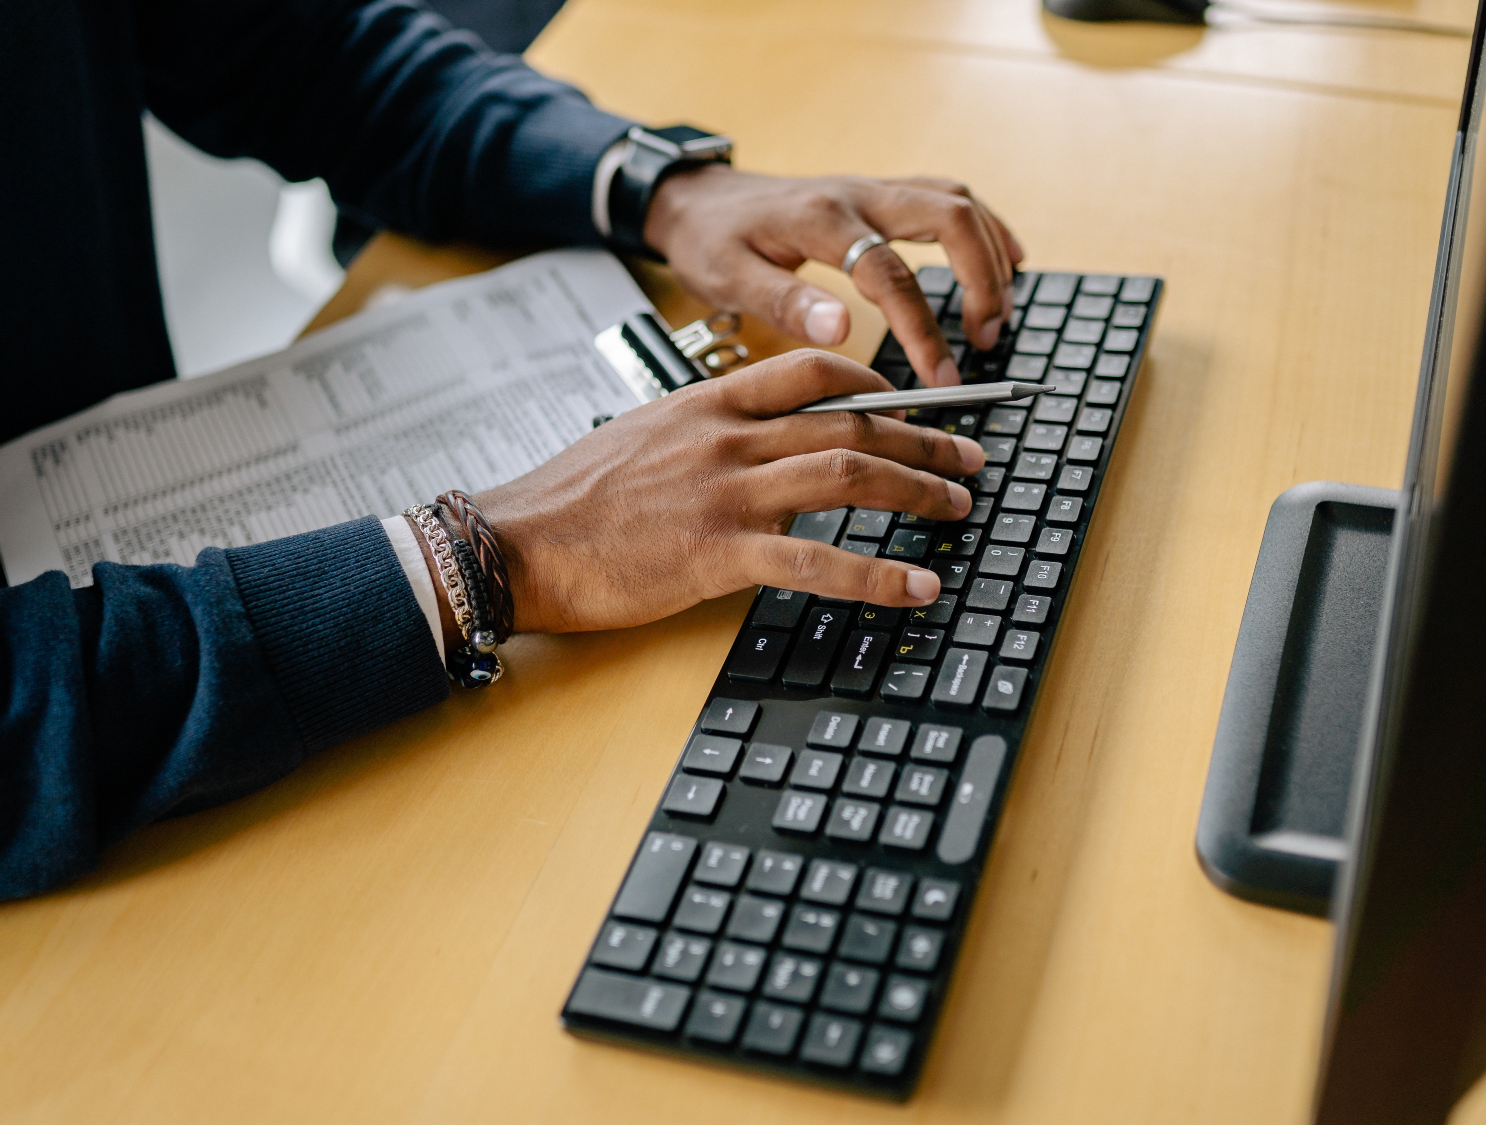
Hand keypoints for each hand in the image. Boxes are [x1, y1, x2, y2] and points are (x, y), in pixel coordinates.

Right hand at [470, 350, 984, 633]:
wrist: (516, 542)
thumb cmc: (569, 500)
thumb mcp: (640, 440)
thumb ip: (702, 436)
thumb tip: (750, 452)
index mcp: (707, 404)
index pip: (810, 370)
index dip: (873, 381)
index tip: (908, 403)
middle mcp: (726, 438)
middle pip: (850, 418)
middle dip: (924, 437)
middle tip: (970, 456)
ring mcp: (725, 492)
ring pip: (849, 472)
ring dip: (918, 488)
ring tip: (959, 507)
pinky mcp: (718, 553)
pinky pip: (817, 559)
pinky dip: (879, 574)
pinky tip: (917, 586)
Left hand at [643, 165, 1025, 387]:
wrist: (698, 199)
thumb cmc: (712, 240)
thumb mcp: (729, 277)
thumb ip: (784, 303)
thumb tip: (839, 330)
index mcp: (820, 222)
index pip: (890, 274)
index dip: (923, 329)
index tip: (942, 378)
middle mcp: (856, 195)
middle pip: (947, 216)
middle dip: (980, 280)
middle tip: (986, 339)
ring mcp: (872, 190)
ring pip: (955, 202)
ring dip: (989, 254)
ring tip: (1000, 313)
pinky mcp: (878, 194)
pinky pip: (947, 197)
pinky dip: (984, 226)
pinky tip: (1007, 257)